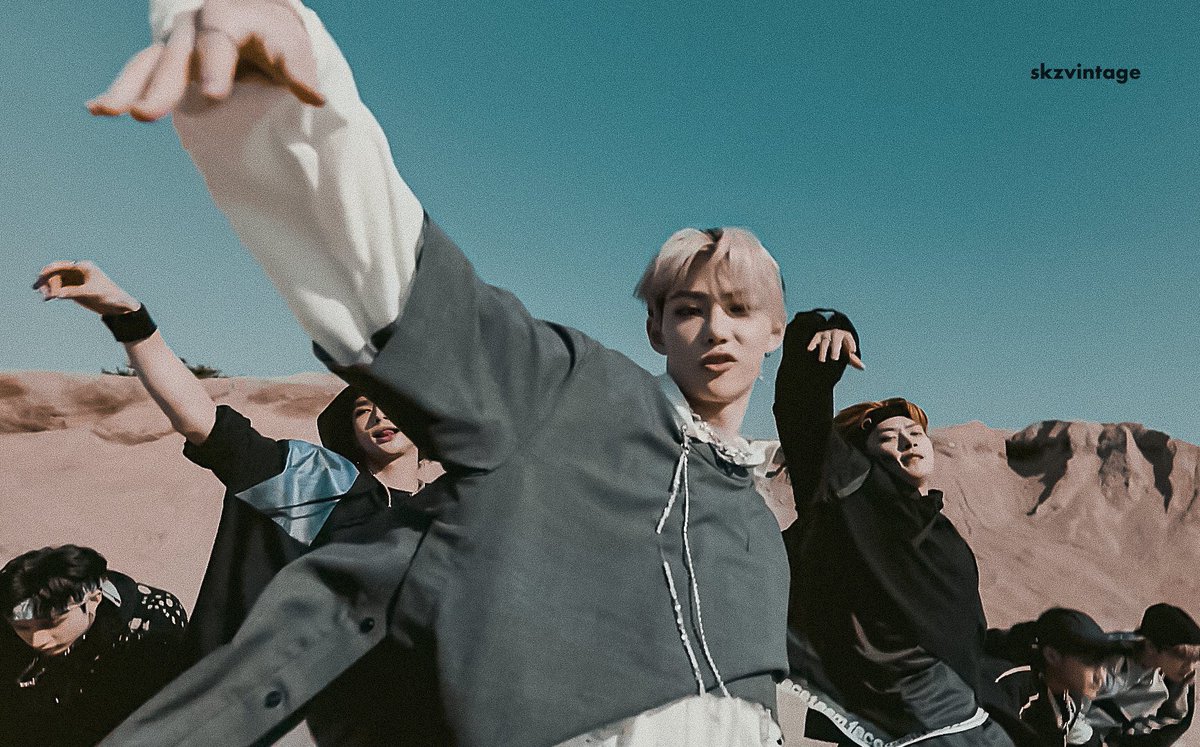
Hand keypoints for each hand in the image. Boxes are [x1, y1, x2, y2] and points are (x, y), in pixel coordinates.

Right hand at [33, 261, 140, 315]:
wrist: (119, 305)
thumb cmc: (109, 295)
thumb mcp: (91, 293)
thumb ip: (74, 292)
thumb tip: (57, 294)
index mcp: (83, 267)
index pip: (60, 266)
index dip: (48, 272)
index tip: (40, 280)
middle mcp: (77, 272)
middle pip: (56, 273)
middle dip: (47, 281)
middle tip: (43, 292)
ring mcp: (75, 281)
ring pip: (56, 282)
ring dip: (48, 288)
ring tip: (45, 297)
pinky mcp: (75, 291)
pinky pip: (60, 290)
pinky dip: (53, 293)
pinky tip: (48, 298)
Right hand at [87, 0, 323, 122]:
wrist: (257, 17)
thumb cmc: (277, 38)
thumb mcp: (293, 49)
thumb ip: (298, 71)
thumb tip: (316, 98)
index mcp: (228, 17)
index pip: (218, 41)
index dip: (214, 66)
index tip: (213, 95)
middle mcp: (195, 25)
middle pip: (175, 56)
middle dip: (161, 87)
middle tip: (146, 115)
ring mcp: (177, 40)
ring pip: (148, 63)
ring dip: (128, 89)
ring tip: (108, 112)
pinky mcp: (166, 57)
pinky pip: (140, 70)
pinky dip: (121, 88)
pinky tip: (97, 109)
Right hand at [807, 329, 863, 369]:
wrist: (829, 332)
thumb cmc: (841, 345)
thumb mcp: (847, 351)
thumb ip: (853, 359)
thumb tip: (862, 367)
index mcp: (845, 336)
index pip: (849, 339)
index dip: (851, 344)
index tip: (853, 351)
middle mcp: (835, 334)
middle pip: (836, 341)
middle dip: (835, 349)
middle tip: (834, 359)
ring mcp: (826, 335)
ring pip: (825, 342)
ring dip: (823, 351)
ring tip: (822, 360)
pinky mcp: (817, 336)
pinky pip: (814, 340)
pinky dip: (812, 344)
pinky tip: (809, 350)